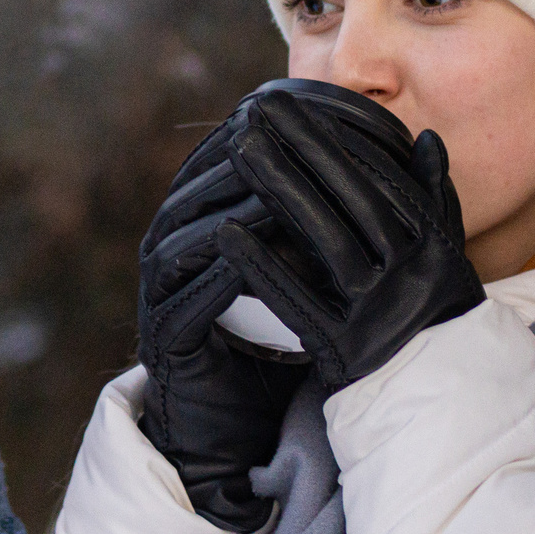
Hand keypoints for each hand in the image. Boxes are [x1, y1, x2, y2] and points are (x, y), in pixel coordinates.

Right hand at [136, 98, 307, 532]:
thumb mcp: (300, 269)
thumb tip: (373, 174)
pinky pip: (190, 288)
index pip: (225, 155)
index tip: (317, 113)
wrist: (227, 420)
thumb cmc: (268, 337)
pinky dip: (223, 267)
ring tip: (281, 188)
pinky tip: (256, 253)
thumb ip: (321, 219)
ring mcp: (161, 284)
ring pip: (193, 228)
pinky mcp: (164, 328)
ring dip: (233, 205)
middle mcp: (171, 240)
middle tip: (289, 133)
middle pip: (204, 183)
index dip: (267, 132)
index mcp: (199, 217)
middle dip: (248, 156)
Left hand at [215, 83, 485, 390]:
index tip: (291, 102)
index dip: (334, 138)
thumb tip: (425, 137)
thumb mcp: (446, 255)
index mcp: (434, 245)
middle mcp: (413, 275)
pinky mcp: (347, 350)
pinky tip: (225, 233)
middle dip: (303, 149)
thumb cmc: (433, 312)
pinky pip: (299, 303)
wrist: (442, 398)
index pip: (379, 180)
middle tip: (255, 108)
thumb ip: (433, 195)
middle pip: (353, 201)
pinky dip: (262, 267)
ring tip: (239, 147)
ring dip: (281, 190)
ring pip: (326, 241)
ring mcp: (381, 313)